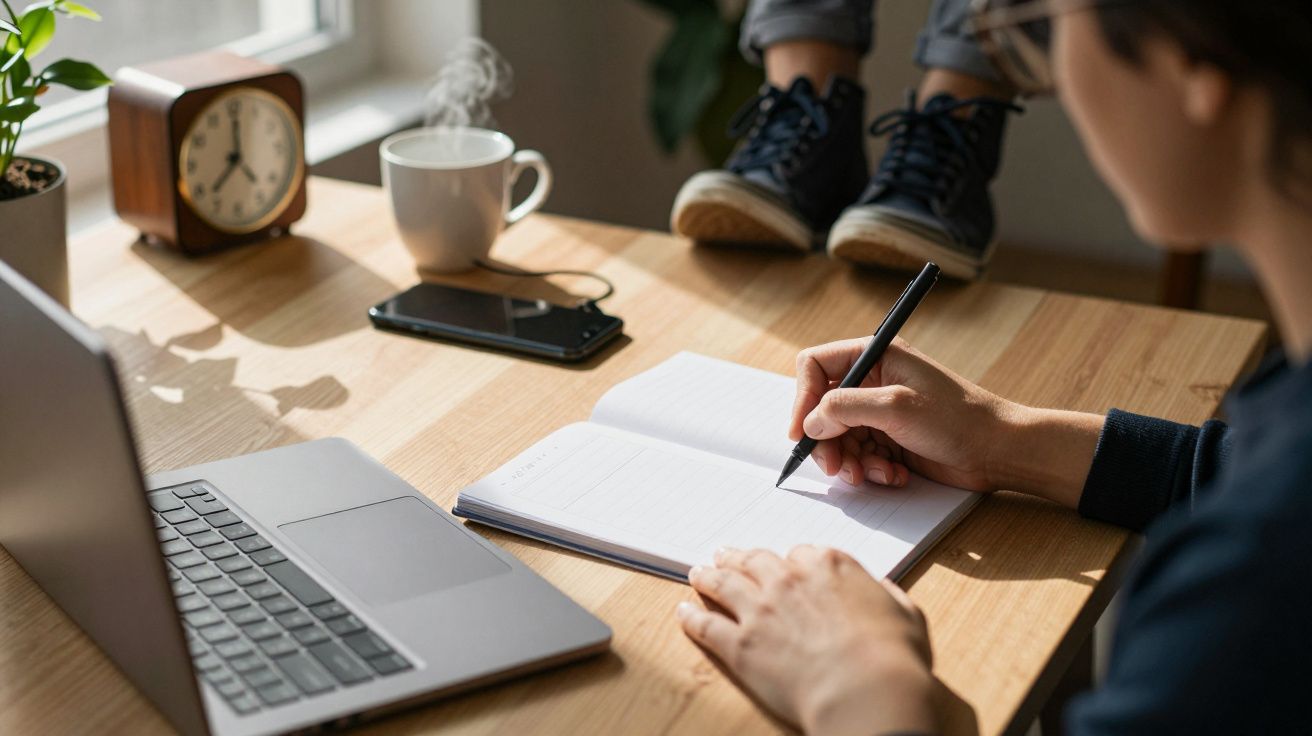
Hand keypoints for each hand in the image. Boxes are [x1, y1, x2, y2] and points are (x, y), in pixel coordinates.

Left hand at [679, 546, 937, 735]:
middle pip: (755, 560)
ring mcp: (760, 610)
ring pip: (724, 583)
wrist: (866, 690)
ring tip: (698, 572)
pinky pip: (706, 624)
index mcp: (829, 566)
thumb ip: (884, 594)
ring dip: (708, 576)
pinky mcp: (739, 644)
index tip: (785, 565)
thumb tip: (878, 589)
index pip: (803, 553)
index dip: (791, 561)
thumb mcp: (905, 613)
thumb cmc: (893, 658)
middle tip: (725, 554)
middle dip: (739, 557)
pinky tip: (682, 611)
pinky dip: (690, 617)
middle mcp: (789, 579)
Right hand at [790, 337, 1020, 491]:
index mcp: (875, 356)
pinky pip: (859, 455)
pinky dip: (869, 469)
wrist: (999, 451)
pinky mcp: (889, 439)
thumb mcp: (897, 407)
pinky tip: (893, 475)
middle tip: (834, 466)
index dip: (803, 398)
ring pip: (838, 437)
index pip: (815, 367)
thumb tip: (810, 422)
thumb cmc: (958, 419)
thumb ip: (846, 408)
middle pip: (822, 408)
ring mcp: (880, 412)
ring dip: (848, 460)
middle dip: (825, 440)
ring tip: (869, 475)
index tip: (801, 432)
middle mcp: (873, 381)